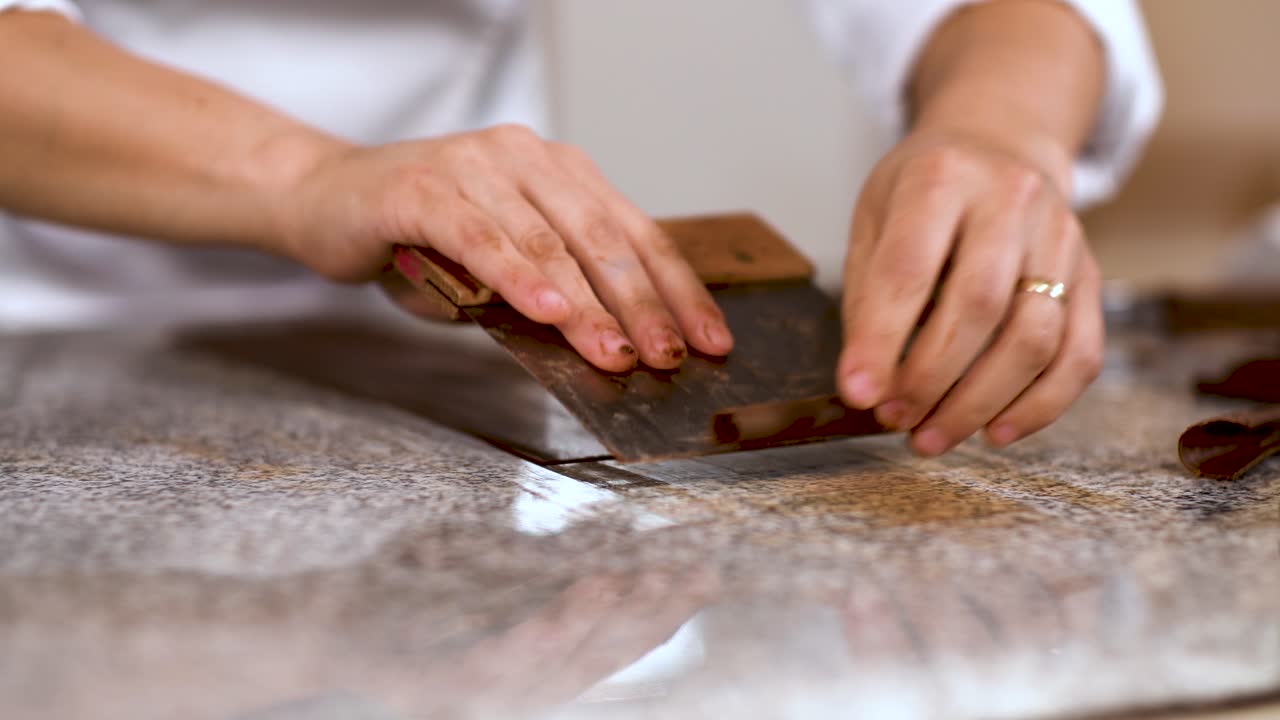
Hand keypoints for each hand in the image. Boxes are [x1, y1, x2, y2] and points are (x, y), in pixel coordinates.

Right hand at [274, 124, 733, 371]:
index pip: (634, 232)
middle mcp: (524, 158)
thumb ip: (549, 297)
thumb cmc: (419, 239)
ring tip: (615, 353)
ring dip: (587, 304)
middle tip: (668, 356)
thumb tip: (610, 347)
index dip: (675, 288)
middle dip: (642, 304)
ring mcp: (474, 166)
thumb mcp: (498, 272)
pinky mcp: (422, 188)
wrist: (324, 200)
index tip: (708, 338)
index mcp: (558, 173)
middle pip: (603, 237)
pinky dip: (518, 276)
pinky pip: (481, 236)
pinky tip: (550, 313)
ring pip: (548, 240)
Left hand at [837, 129, 1103, 455]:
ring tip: (931, 436)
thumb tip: (866, 381)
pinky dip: (1039, 406)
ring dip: (980, 403)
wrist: (1000, 145)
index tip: (858, 392)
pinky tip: (995, 431)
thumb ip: (868, 293)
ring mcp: (1060, 237)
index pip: (910, 269)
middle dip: (931, 379)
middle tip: (894, 419)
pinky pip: (1079, 354)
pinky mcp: (1091, 275)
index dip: (881, 339)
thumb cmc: (924, 192)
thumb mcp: (875, 217)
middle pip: (980, 307)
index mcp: (942, 177)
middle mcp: (1011, 200)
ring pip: (1034, 338)